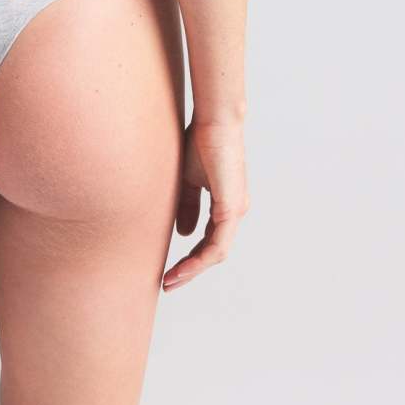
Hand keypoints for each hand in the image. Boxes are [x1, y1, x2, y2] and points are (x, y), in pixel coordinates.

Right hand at [162, 116, 247, 291]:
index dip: (189, 256)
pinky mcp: (231, 208)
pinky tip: (184, 266)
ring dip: (192, 269)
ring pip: (216, 253)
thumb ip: (187, 206)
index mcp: (225, 204)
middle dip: (189, 269)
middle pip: (212, 251)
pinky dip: (200, 258)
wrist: (214, 121)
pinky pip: (218, 244)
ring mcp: (235, 211)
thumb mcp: (188, 179)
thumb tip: (183, 233)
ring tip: (171, 279)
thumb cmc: (201, 142)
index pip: (208, 239)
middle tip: (168, 282)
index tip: (170, 269)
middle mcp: (234, 211)